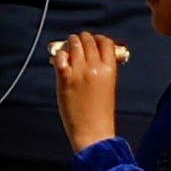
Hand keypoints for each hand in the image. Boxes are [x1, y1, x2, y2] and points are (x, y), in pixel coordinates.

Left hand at [52, 31, 125, 152]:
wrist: (93, 131)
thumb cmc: (101, 111)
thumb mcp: (109, 86)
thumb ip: (103, 69)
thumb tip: (95, 55)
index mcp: (110, 69)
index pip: (105, 42)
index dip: (98, 39)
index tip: (94, 41)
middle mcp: (95, 67)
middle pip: (88, 40)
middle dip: (83, 39)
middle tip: (79, 42)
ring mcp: (79, 72)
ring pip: (74, 44)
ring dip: (71, 43)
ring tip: (69, 47)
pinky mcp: (65, 78)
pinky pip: (61, 56)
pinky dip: (60, 55)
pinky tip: (61, 60)